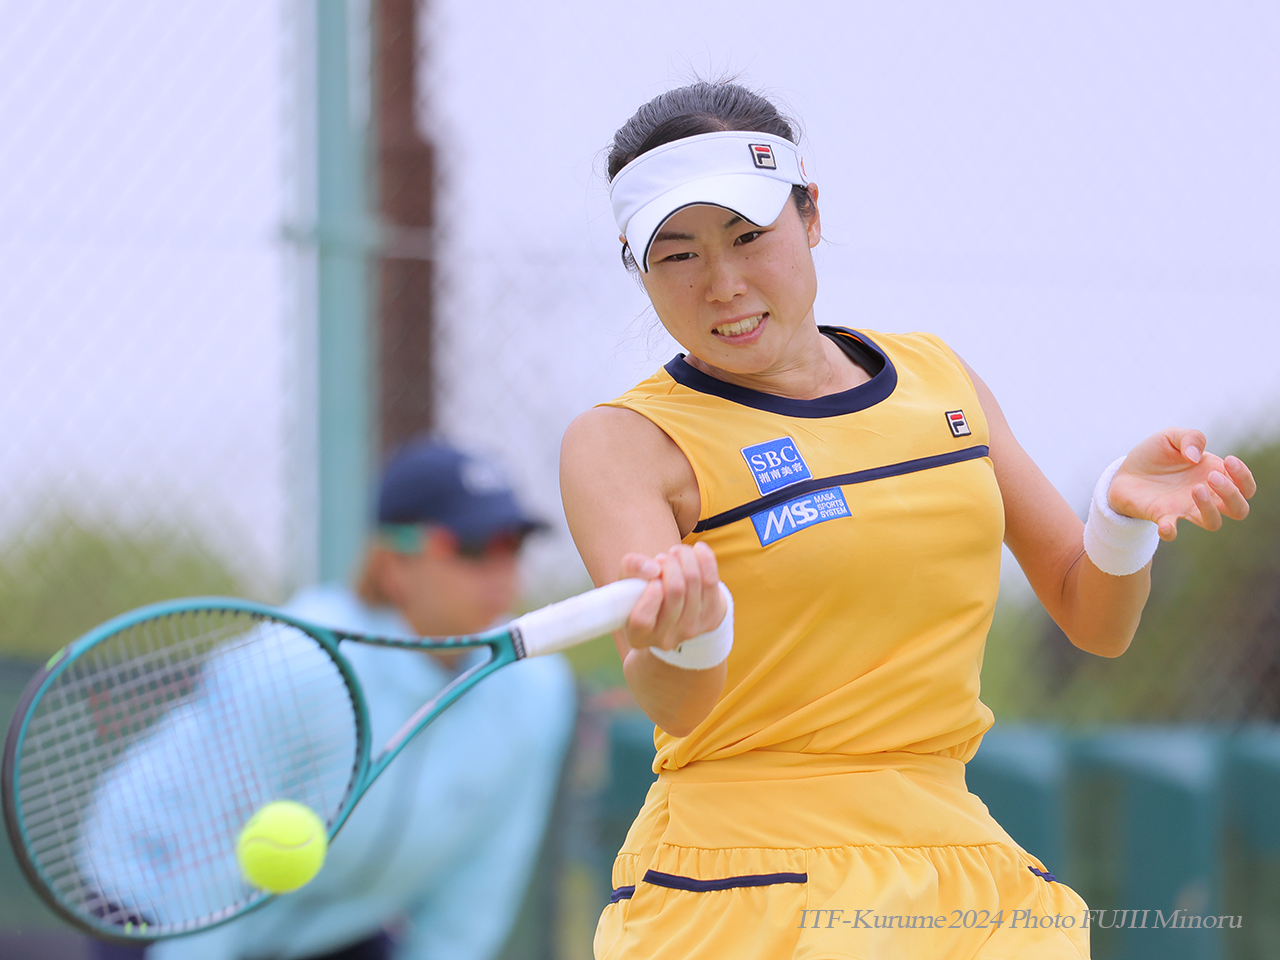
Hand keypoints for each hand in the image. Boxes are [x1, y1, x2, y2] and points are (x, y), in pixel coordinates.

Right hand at [617, 542, 726, 651]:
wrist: (676, 609)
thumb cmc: (645, 592)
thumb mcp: (629, 583)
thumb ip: (631, 568)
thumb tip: (653, 568)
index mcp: (639, 635)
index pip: (641, 619)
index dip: (649, 596)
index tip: (653, 578)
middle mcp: (666, 638)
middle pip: (675, 591)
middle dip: (669, 564)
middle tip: (662, 558)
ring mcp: (691, 630)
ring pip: (694, 580)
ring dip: (684, 557)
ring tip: (676, 554)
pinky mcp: (711, 617)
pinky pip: (711, 580)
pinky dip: (704, 558)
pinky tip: (697, 549)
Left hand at [1109, 428, 1255, 540]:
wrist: (1124, 470)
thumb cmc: (1154, 454)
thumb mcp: (1171, 437)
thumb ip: (1190, 438)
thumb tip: (1196, 457)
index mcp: (1212, 475)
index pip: (1245, 487)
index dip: (1244, 477)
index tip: (1228, 460)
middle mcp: (1204, 495)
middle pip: (1239, 510)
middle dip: (1232, 494)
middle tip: (1210, 477)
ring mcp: (1184, 508)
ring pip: (1214, 523)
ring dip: (1210, 508)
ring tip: (1195, 489)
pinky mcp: (1162, 516)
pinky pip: (1171, 533)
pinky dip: (1171, 531)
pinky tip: (1167, 524)